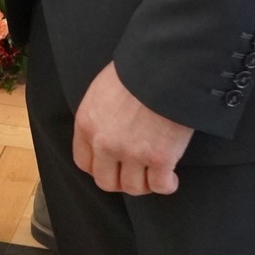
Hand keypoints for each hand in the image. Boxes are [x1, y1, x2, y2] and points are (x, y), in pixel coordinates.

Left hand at [72, 62, 192, 195]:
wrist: (165, 66)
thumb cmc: (137, 69)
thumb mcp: (104, 88)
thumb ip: (100, 114)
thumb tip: (108, 127)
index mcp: (87, 123)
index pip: (84, 162)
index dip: (99, 168)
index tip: (111, 167)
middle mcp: (105, 143)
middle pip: (106, 181)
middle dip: (120, 181)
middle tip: (134, 173)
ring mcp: (132, 153)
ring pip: (133, 188)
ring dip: (144, 184)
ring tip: (154, 174)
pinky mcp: (160, 158)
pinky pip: (159, 186)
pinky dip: (166, 184)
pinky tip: (170, 177)